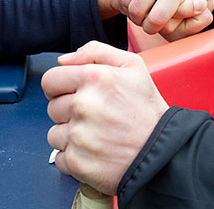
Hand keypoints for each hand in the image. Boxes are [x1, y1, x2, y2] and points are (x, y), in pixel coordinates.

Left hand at [42, 41, 168, 195]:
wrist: (163, 152)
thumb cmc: (148, 110)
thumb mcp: (132, 66)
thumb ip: (95, 52)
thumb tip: (63, 60)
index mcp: (94, 78)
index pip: (50, 80)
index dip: (60, 87)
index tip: (73, 94)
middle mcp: (83, 105)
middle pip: (52, 107)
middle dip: (68, 111)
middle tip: (94, 116)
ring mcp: (79, 135)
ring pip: (54, 133)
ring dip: (70, 136)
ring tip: (96, 135)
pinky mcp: (78, 162)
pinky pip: (60, 157)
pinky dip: (75, 157)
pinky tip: (95, 151)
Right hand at [96, 0, 209, 30]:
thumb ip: (201, 7)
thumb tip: (200, 6)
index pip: (156, 19)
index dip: (152, 28)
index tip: (154, 27)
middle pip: (137, 11)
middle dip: (139, 21)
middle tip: (145, 20)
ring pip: (126, 1)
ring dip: (131, 10)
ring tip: (141, 10)